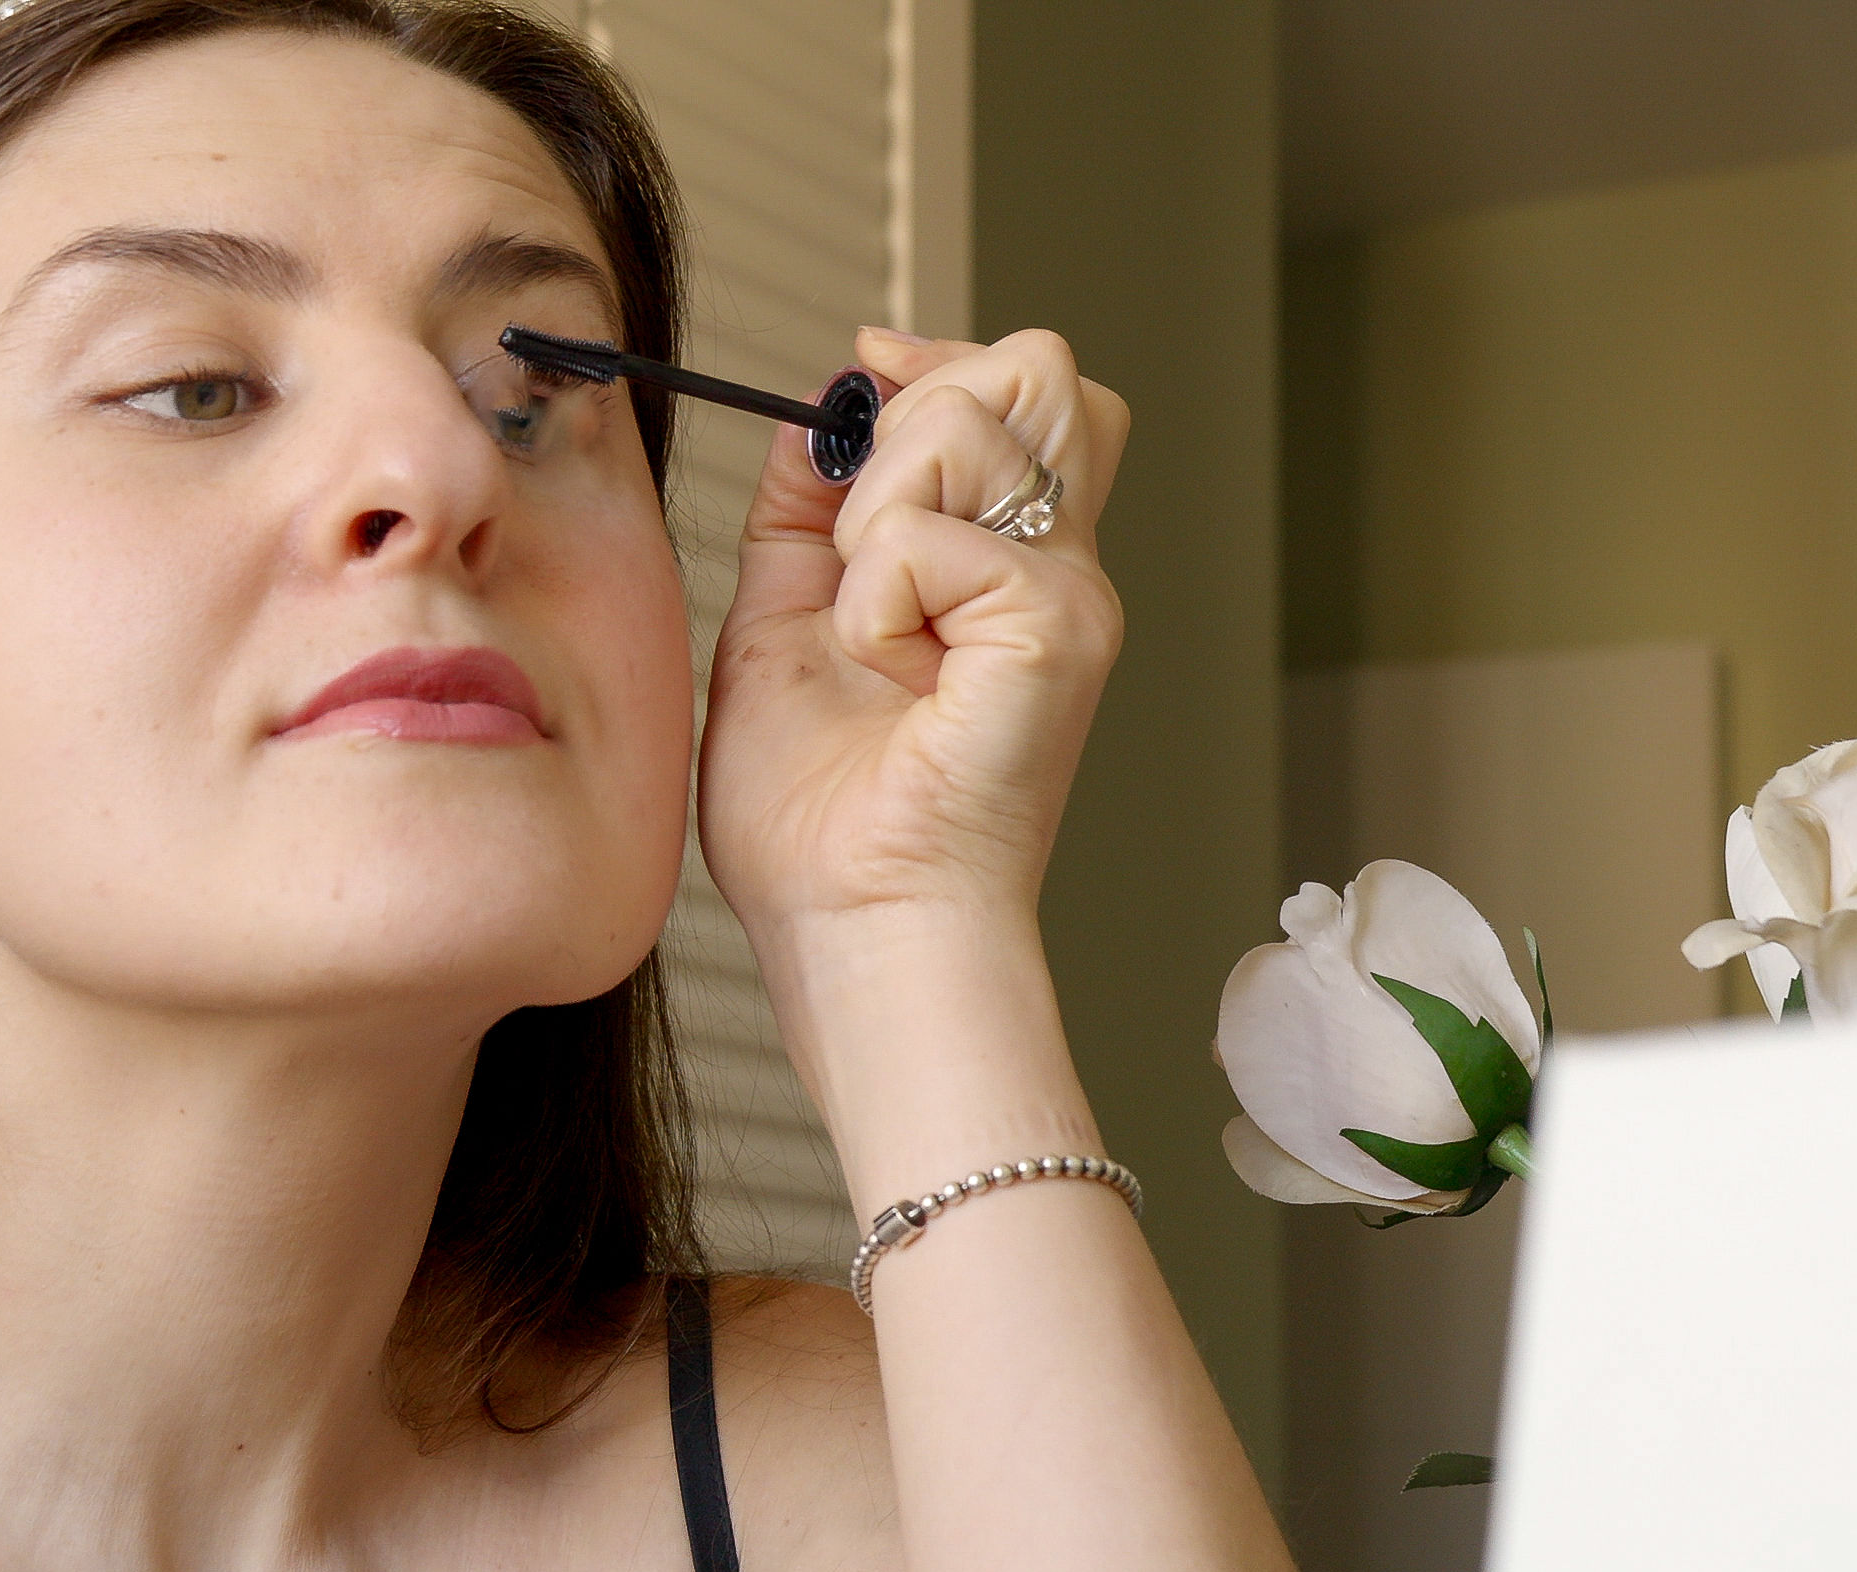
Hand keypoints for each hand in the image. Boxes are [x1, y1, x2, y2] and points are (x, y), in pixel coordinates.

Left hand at [698, 328, 1128, 944]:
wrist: (854, 926)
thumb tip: (820, 412)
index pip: (1025, 383)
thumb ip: (805, 515)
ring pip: (978, 419)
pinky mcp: (1058, 631)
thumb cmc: (824, 822)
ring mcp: (1069, 594)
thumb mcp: (786, 623)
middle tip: (862, 538)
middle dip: (917, 411)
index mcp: (1007, 559)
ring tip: (872, 625)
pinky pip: (929, 533)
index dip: (938, 360)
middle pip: (1037, 368)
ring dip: (879, 506)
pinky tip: (886, 671)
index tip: (865, 386)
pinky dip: (874, 594)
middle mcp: (1059, 565)